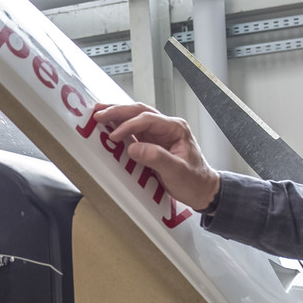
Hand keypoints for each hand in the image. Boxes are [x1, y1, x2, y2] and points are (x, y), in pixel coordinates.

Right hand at [93, 102, 220, 211]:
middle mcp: (167, 127)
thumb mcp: (177, 171)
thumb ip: (156, 158)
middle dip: (118, 111)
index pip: (148, 119)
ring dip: (117, 115)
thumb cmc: (194, 181)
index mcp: (176, 128)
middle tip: (99, 113)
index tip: (114, 136)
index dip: (129, 125)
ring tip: (99, 113)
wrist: (203, 190)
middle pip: (140, 111)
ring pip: (135, 117)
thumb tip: (133, 148)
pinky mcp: (153, 143)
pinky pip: (134, 130)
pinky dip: (120, 127)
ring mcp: (159, 134)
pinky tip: (109, 126)